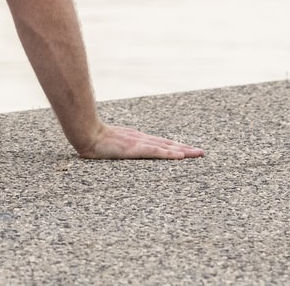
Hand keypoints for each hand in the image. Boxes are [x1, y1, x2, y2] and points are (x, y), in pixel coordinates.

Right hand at [76, 123, 204, 160]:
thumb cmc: (96, 140)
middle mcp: (143, 140)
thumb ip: (121, 145)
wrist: (88, 134)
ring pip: (167, 147)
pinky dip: (169, 153)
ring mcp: (140, 143)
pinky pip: (156, 152)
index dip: (176, 146)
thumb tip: (123, 148)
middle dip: (186, 149)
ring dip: (183, 151)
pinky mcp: (135, 148)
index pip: (162, 143)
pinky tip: (179, 156)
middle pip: (169, 144)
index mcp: (138, 139)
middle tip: (201, 153)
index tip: (188, 150)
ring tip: (197, 154)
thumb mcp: (113, 143)